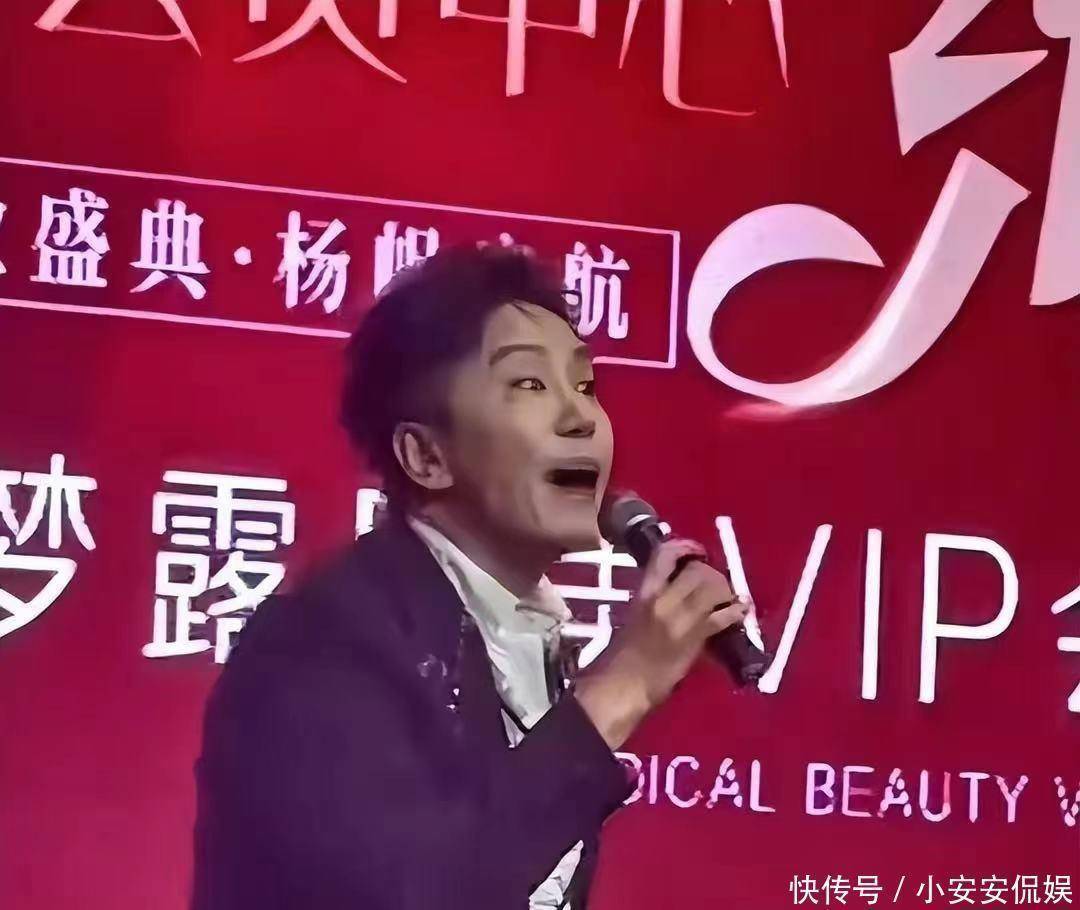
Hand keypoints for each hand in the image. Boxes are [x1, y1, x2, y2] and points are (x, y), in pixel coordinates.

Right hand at [574, 539, 749, 748]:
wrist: (624, 684)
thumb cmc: (621, 654)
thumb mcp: (634, 615)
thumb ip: (654, 599)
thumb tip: (675, 586)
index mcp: (644, 593)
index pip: (664, 555)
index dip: (685, 546)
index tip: (696, 550)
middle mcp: (664, 600)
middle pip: (696, 570)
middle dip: (711, 572)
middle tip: (715, 581)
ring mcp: (682, 618)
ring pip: (713, 588)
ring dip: (725, 589)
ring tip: (728, 596)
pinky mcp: (696, 638)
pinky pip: (723, 617)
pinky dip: (736, 611)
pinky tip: (742, 610)